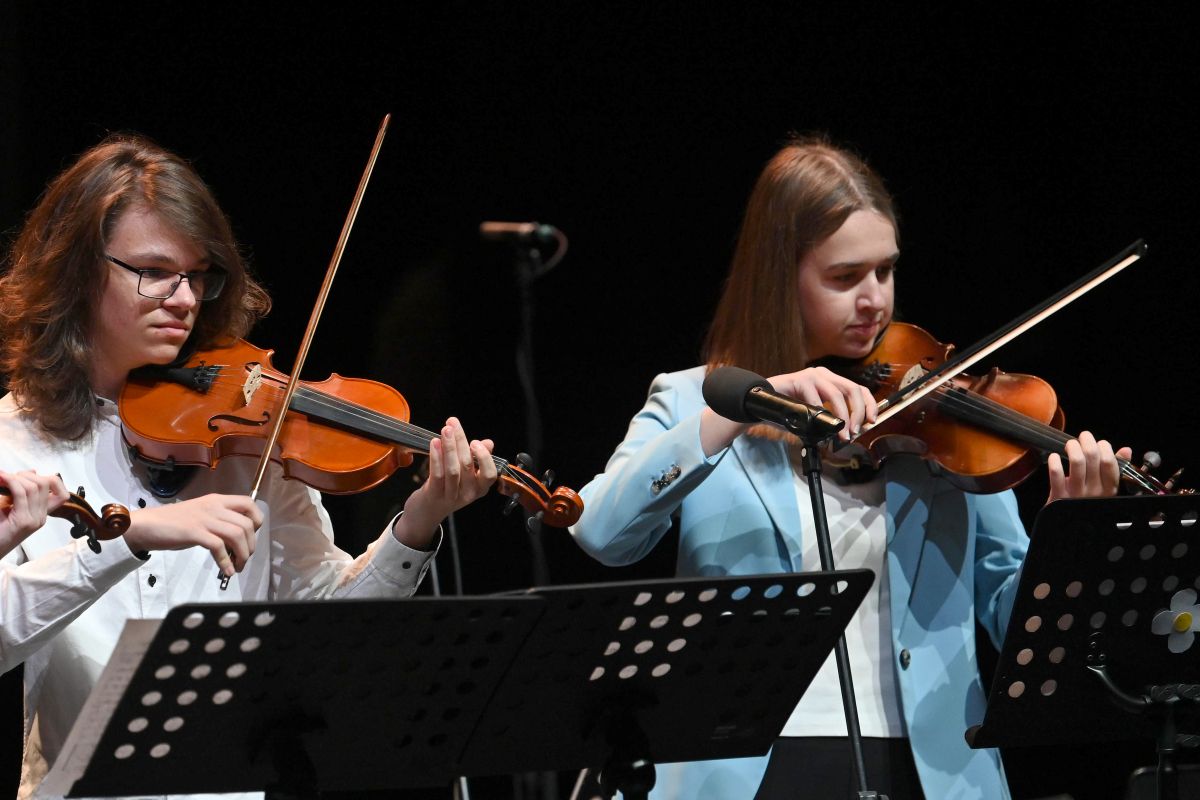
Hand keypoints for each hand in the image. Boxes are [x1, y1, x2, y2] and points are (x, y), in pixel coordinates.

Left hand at [0, 470, 69, 555]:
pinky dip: (11, 482)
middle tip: (8, 477)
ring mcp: (34, 520)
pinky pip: (21, 493)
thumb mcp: (10, 506)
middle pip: (45, 484)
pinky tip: (2, 479)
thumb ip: (21, 491)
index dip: (52, 480)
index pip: (62, 494)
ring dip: (16, 477)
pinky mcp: (23, 521)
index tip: (30, 476)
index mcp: (40, 514)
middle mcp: (41, 517)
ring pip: (34, 487)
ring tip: (2, 478)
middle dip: (26, 475)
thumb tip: (32, 471)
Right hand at [123, 494, 262, 576]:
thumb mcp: (201, 515)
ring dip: (243, 555)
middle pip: (247, 524)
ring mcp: (204, 519)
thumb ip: (219, 521)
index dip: (256, 520)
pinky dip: (226, 561)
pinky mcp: (194, 532)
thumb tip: (237, 540)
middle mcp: (214, 506)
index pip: (249, 503)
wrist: (146, 525)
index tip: (251, 536)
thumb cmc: (173, 523)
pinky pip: (218, 547)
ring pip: (237, 534)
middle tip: (244, 558)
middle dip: (251, 545)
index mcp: (217, 500)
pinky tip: (226, 571)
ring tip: (238, 567)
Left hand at [393, 417, 497, 548]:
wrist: (426, 514)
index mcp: (479, 488)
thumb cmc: (447, 489)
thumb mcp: (465, 476)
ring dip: (449, 447)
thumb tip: (488, 443)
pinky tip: (434, 443)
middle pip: (468, 465)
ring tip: (445, 429)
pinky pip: (437, 474)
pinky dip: (436, 457)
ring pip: (453, 469)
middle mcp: (468, 494)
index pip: (490, 474)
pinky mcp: (434, 495)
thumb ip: (477, 459)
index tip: (476, 441)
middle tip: (453, 424)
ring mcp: (451, 496)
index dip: (484, 457)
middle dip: (461, 441)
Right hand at [701, 365, 876, 454]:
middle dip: (858, 413)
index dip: (869, 404)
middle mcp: (824, 374)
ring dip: (843, 417)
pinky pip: (816, 398)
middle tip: (855, 432)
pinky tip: (820, 424)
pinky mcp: (799, 380)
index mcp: (830, 380)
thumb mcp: (813, 414)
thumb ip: (829, 417)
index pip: (858, 389)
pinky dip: (821, 414)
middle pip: (852, 389)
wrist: (760, 403)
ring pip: (837, 394)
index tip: (872, 421)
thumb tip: (848, 433)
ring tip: (841, 434)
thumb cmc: (787, 409)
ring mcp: (811, 375)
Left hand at [1046, 431, 1132, 503]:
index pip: (1110, 463)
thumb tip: (1126, 450)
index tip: (1099, 443)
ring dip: (1073, 447)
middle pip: (1093, 458)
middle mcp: (1095, 492)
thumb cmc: (1087, 501)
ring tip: (1071, 444)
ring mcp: (1076, 494)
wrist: (1069, 525)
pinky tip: (1054, 457)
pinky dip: (1054, 462)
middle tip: (1083, 437)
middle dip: (1087, 441)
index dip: (1104, 447)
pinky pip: (1057, 475)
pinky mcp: (1059, 497)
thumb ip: (1116, 468)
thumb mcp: (1105, 488)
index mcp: (1109, 489)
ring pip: (1077, 462)